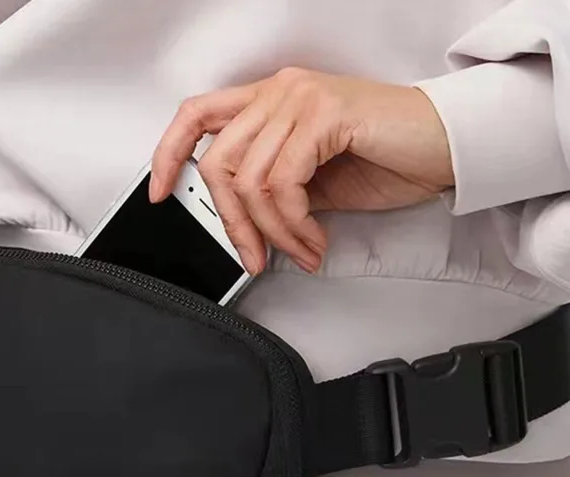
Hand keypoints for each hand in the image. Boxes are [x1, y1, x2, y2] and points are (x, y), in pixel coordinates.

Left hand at [150, 67, 453, 273]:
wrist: (444, 148)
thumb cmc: (386, 159)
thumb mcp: (312, 183)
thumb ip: (272, 192)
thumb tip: (241, 226)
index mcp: (269, 102)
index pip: (198, 116)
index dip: (168, 153)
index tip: (158, 192)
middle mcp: (279, 92)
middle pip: (217, 162)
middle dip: (232, 224)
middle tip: (254, 256)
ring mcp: (300, 99)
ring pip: (250, 181)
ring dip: (273, 234)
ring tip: (301, 251)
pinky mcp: (324, 114)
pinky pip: (282, 184)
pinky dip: (294, 226)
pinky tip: (315, 240)